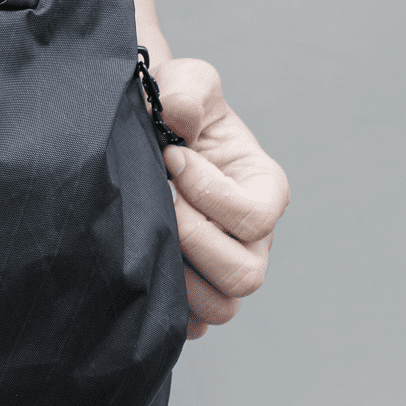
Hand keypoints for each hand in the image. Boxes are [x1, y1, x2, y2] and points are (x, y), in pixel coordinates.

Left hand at [152, 58, 290, 338]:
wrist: (143, 128)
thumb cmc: (173, 103)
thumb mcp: (186, 80)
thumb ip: (187, 90)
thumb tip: (176, 118)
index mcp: (264, 189)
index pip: (253, 217)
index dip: (208, 192)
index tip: (170, 156)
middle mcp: (253, 238)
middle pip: (244, 274)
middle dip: (192, 238)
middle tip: (157, 198)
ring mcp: (224, 268)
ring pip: (220, 307)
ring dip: (178, 276)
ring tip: (148, 232)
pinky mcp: (193, 289)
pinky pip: (191, 325)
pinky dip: (169, 308)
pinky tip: (141, 266)